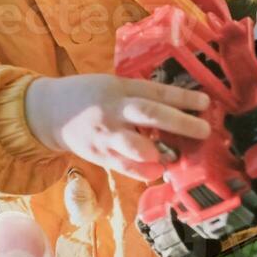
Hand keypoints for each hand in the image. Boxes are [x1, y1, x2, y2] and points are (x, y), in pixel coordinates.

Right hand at [25, 75, 210, 180]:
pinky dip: (144, 171)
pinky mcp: (99, 155)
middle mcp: (114, 111)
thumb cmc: (89, 96)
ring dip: (159, 153)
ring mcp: (106, 135)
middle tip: (204, 130)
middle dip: (180, 123)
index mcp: (120, 89)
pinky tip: (158, 171)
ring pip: (135, 146)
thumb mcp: (113, 85)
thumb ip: (139, 96)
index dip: (183, 97)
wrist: (50, 111)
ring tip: (176, 156)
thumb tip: (178, 107)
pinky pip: (125, 167)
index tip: (206, 103)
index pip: (157, 91)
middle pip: (151, 115)